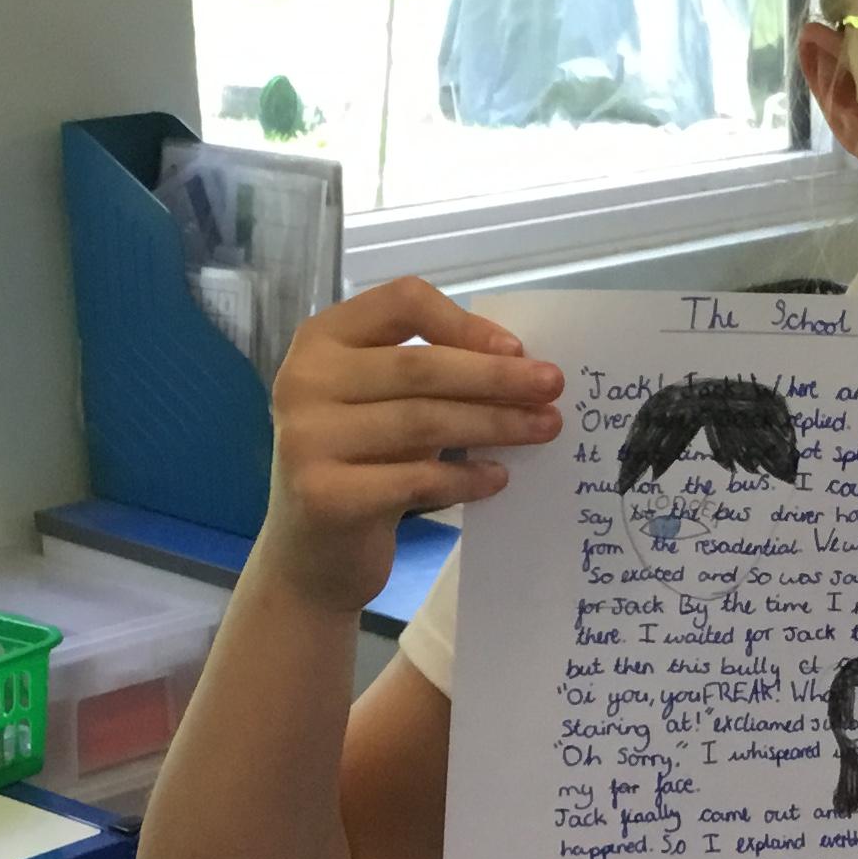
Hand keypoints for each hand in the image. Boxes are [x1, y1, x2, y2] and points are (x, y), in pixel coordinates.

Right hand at [258, 277, 563, 614]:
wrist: (312, 555)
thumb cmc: (363, 464)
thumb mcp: (386, 405)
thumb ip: (432, 375)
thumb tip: (523, 364)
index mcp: (321, 340)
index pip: (402, 303)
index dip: (465, 323)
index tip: (518, 348)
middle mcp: (304, 380)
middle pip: (420, 365)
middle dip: (496, 376)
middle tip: (553, 386)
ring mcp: (307, 439)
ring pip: (423, 421)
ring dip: (495, 423)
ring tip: (544, 428)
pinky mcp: (325, 496)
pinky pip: (417, 479)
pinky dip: (467, 477)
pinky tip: (499, 478)